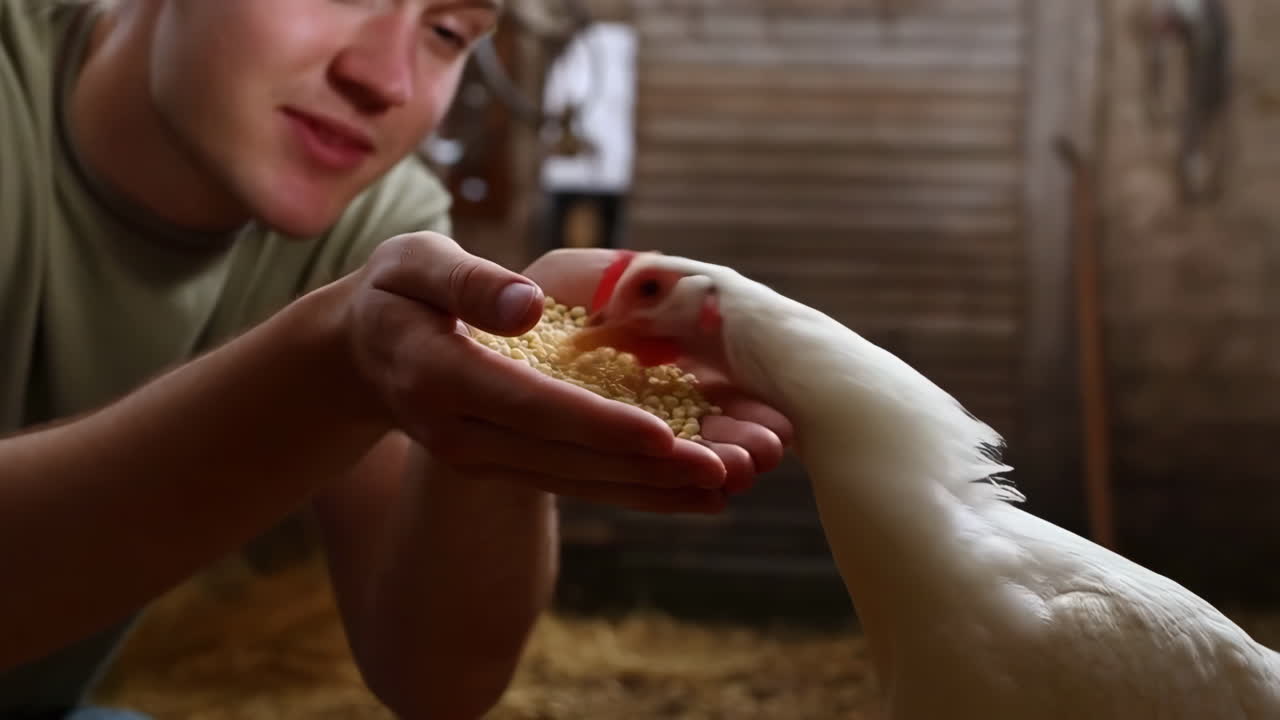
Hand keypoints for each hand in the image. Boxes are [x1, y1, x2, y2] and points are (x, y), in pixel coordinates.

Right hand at [344, 232, 766, 512]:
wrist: (364, 353)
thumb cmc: (396, 292)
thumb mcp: (413, 265)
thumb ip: (466, 282)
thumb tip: (527, 305)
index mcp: (439, 377)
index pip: (529, 404)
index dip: (596, 421)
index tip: (661, 432)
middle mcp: (462, 433)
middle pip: (566, 456)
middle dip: (648, 466)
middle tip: (724, 467)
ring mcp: (485, 457)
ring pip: (579, 480)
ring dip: (654, 487)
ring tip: (726, 486)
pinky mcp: (506, 464)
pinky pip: (576, 482)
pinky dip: (635, 489)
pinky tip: (692, 495)